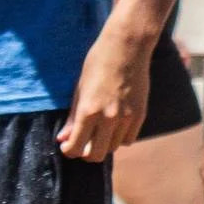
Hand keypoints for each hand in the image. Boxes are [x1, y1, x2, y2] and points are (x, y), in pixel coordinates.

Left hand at [59, 25, 149, 160]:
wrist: (127, 48)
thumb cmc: (98, 63)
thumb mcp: (79, 89)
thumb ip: (73, 117)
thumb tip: (63, 138)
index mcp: (89, 111)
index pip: (76, 146)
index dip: (69, 150)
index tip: (67, 145)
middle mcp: (108, 119)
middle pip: (96, 154)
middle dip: (86, 153)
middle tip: (82, 145)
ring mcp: (126, 118)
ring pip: (113, 148)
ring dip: (104, 144)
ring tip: (99, 132)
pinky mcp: (140, 115)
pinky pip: (129, 139)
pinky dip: (120, 138)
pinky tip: (114, 127)